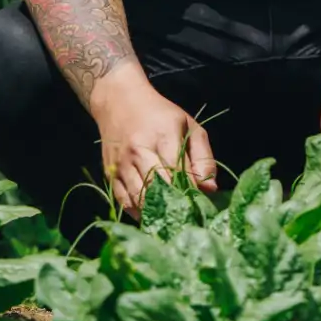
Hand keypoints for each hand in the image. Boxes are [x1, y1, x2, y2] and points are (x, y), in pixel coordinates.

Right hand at [90, 74, 216, 218]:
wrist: (119, 102)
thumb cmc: (160, 115)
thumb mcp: (189, 126)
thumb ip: (203, 157)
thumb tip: (210, 188)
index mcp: (163, 136)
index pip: (178, 172)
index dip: (190, 191)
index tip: (200, 202)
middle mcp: (139, 150)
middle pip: (158, 187)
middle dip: (174, 204)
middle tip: (187, 215)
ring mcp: (122, 164)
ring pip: (139, 197)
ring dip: (156, 211)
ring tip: (171, 218)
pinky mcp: (110, 173)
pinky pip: (123, 201)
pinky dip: (138, 212)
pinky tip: (151, 215)